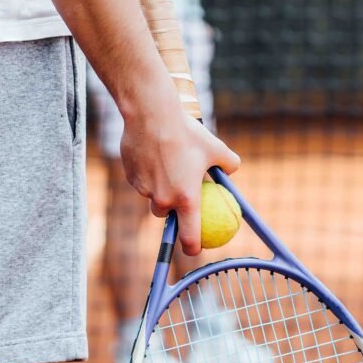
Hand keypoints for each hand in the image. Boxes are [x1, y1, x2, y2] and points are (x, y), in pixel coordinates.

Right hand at [121, 108, 239, 256]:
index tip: (195, 247)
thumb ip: (230, 164)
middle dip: (173, 207)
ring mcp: (144, 190)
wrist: (152, 115)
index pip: (190, 238)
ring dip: (160, 188)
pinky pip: (141, 182)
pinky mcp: (131, 178)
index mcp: (187, 199)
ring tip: (167, 165)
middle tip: (180, 191)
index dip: (193, 247)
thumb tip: (232, 172)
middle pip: (167, 215)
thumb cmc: (188, 133)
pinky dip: (147, 174)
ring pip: (152, 196)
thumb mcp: (216, 147)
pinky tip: (153, 154)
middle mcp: (164, 199)